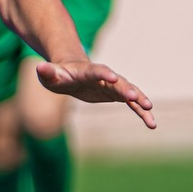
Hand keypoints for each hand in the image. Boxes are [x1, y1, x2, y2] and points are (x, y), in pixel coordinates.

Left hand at [36, 59, 155, 127]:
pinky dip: (141, 112)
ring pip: (130, 92)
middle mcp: (104, 77)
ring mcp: (113, 86)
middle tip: (137, 97)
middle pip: (118, 82)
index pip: (96, 71)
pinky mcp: (117, 95)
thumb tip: (40, 68)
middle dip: (127, 88)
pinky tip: (152, 123)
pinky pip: (132, 104)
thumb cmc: (58, 75)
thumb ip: (46, 71)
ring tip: (151, 114)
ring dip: (140, 102)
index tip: (114, 78)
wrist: (71, 74)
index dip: (104, 73)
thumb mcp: (49, 74)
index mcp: (86, 71)